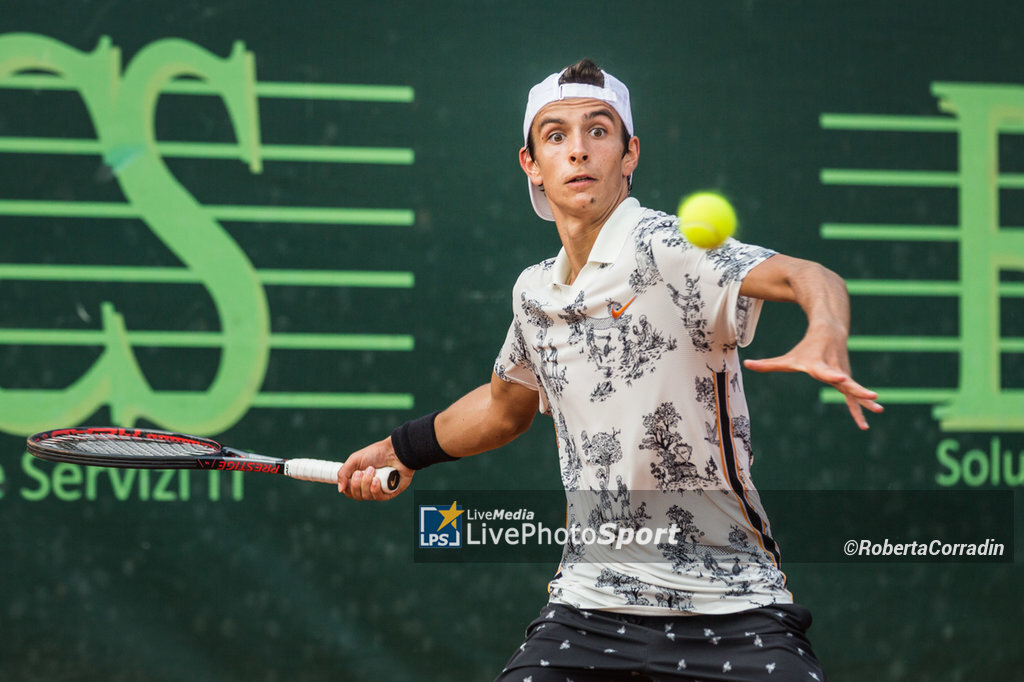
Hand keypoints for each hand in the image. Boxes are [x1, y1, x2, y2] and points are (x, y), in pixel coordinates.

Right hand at [337, 436, 413, 500]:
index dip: (348, 488)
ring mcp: (379, 490)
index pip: (349, 491)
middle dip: (357, 484)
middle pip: (357, 496)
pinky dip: (375, 489)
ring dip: (367, 483)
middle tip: (361, 472)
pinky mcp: (390, 492)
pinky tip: (377, 480)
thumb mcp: (355, 460)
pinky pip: (378, 497)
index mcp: (360, 479)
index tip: (351, 477)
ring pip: (367, 497)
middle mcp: (369, 486)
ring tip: (373, 470)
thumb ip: (343, 473)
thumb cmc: (376, 453)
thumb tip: (340, 490)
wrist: (395, 450)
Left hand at [743, 322, 882, 429]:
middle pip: (845, 381)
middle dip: (856, 388)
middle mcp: (833, 369)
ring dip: (865, 400)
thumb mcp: (788, 357)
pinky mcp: (846, 380)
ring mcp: (842, 374)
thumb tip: (747, 364)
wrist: (829, 331)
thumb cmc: (806, 348)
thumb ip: (768, 364)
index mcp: (819, 364)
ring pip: (854, 389)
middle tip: (872, 395)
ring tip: (879, 409)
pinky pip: (854, 396)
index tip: (842, 376)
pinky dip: (861, 407)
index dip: (832, 374)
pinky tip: (869, 418)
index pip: (825, 370)